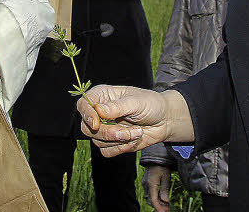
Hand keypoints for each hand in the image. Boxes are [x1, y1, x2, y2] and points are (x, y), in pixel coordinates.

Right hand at [77, 85, 192, 157]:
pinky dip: (121, 149)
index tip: (96, 124)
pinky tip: (134, 139)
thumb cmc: (151, 104)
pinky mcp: (111, 143)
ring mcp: (105, 128)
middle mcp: (99, 113)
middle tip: (126, 132)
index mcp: (102, 96)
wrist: (165, 121)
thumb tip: (98, 110)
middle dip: (107, 133)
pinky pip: (106, 152)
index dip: (87, 115)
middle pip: (87, 127)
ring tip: (137, 132)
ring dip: (119, 140)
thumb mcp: (136, 102)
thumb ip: (117, 107)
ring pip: (97, 141)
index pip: (83, 105)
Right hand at [144, 165, 171, 211]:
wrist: (155, 157)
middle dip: (159, 206)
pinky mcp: (145, 182)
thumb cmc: (162, 167)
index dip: (158, 208)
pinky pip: (149, 193)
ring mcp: (144, 183)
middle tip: (168, 209)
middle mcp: (146, 185)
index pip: (153, 201)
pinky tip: (162, 198)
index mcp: (151, 184)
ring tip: (166, 205)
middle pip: (150, 201)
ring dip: (157, 202)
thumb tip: (165, 201)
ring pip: (149, 197)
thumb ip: (165, 190)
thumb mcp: (166, 178)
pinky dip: (155, 197)